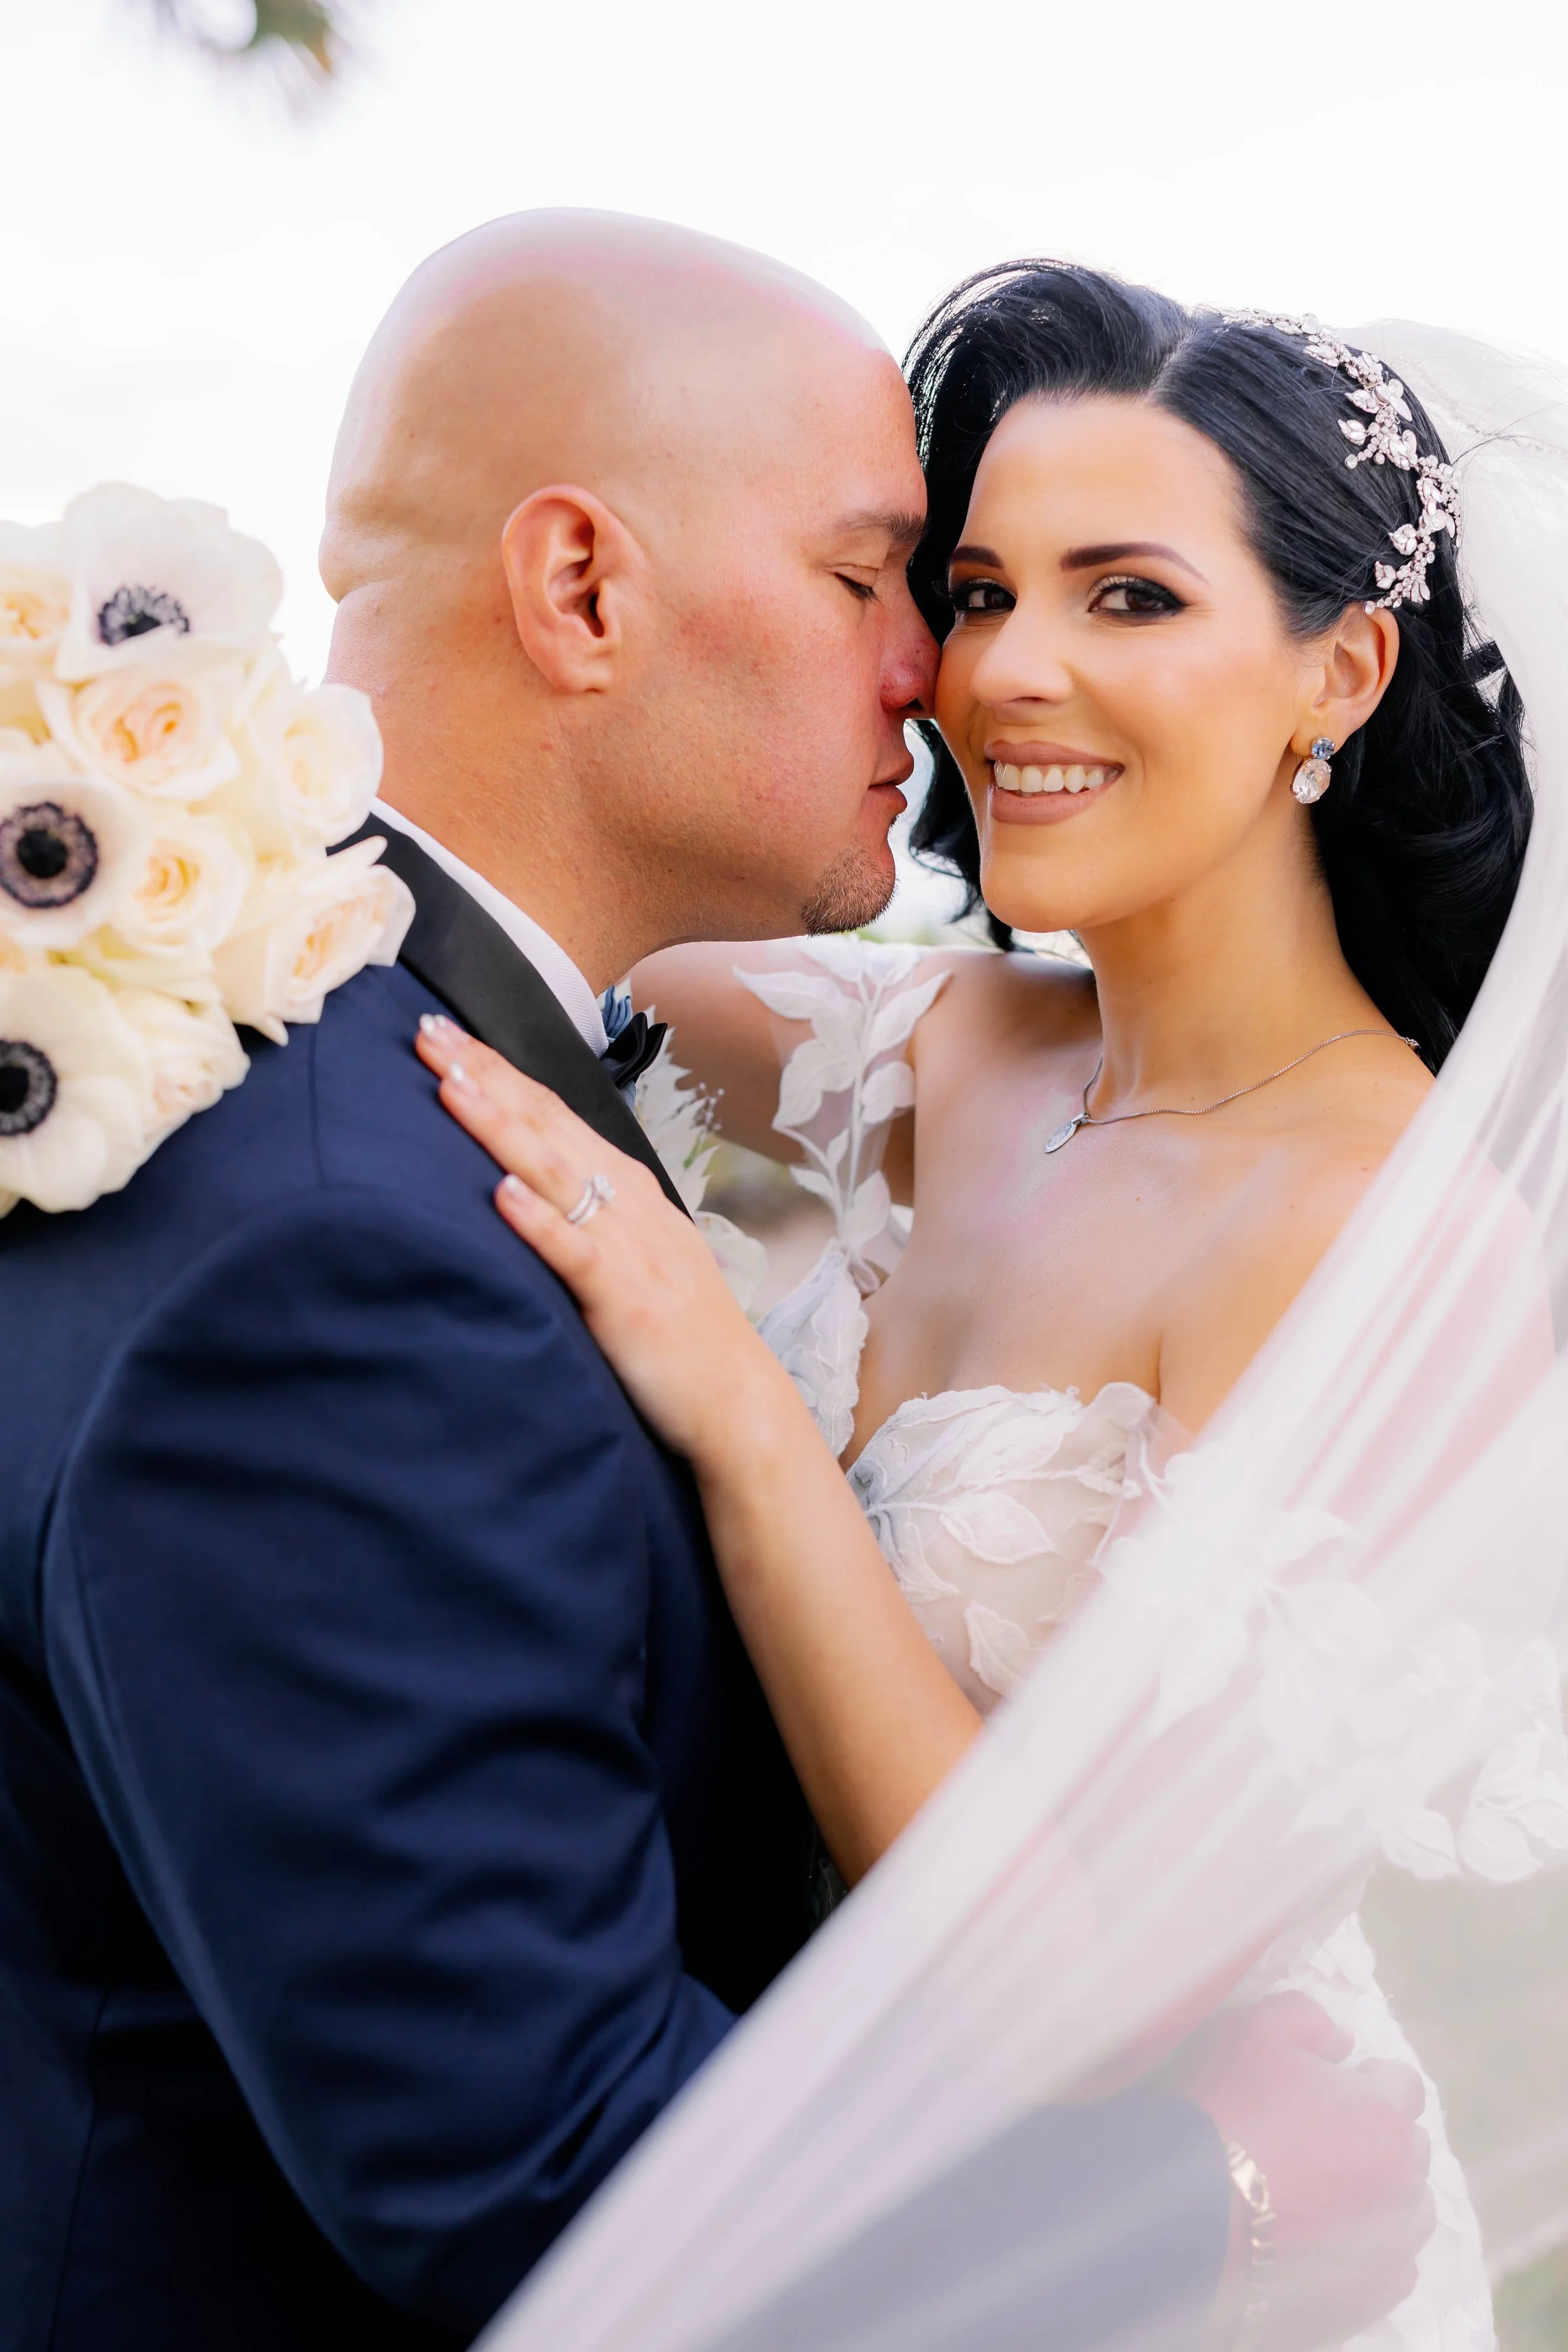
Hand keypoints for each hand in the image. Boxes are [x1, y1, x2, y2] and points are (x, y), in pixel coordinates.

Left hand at [415, 1014, 797, 1466]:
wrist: (735, 1399)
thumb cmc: (681, 1332)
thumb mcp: (638, 1254)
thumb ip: (588, 1215)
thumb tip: (525, 1183)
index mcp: (627, 1189)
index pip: (550, 1114)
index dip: (497, 1070)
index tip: (445, 1034)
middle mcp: (627, 1203)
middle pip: (544, 1125)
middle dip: (485, 1075)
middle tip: (428, 1033)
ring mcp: (628, 1247)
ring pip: (553, 1172)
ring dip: (500, 1125)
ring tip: (451, 1084)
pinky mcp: (624, 1297)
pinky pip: (576, 1252)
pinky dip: (540, 1219)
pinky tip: (504, 1191)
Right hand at [1173, 1993, 1434, 2350]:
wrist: (1182, 2214)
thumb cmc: (1220, 2111)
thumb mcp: (1253, 2028)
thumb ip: (1308, 2017)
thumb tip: (1342, 2041)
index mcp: (1384, 2117)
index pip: (1403, 2085)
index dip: (1364, 2080)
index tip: (1326, 2089)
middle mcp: (1403, 2184)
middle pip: (1409, 2148)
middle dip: (1374, 2136)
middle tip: (1315, 2138)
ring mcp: (1391, 2248)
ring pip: (1409, 2211)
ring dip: (1380, 2195)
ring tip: (1322, 2192)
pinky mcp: (1370, 2298)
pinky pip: (1393, 2269)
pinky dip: (1370, 2253)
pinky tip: (1324, 2240)